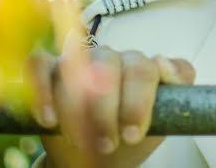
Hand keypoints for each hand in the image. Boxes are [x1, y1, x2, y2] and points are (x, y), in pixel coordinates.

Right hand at [26, 44, 194, 167]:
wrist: (97, 159)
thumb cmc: (130, 136)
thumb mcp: (163, 118)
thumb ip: (177, 86)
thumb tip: (161, 61)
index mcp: (141, 66)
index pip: (143, 68)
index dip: (137, 102)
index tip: (133, 135)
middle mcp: (111, 58)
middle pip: (109, 65)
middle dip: (106, 110)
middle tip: (106, 145)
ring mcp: (78, 60)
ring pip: (75, 66)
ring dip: (75, 107)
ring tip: (79, 140)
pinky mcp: (48, 70)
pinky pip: (39, 65)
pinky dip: (42, 91)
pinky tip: (49, 119)